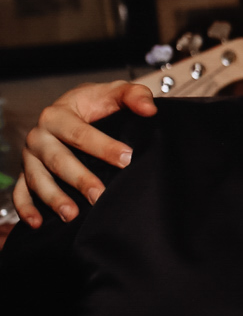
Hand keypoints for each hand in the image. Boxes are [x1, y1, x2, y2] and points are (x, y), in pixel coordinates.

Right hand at [15, 81, 155, 227]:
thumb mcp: (114, 92)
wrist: (71, 108)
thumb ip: (134, 95)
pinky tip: (37, 223)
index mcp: (57, 115)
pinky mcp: (26, 172)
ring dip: (53, 198)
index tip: (126, 158)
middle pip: (58, 159)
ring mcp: (30, 156)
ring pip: (38, 178)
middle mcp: (39, 136)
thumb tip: (150, 109)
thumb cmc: (94, 103)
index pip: (78, 132)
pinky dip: (25, 207)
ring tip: (72, 215)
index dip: (102, 146)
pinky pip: (20, 191)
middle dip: (79, 178)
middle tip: (100, 195)